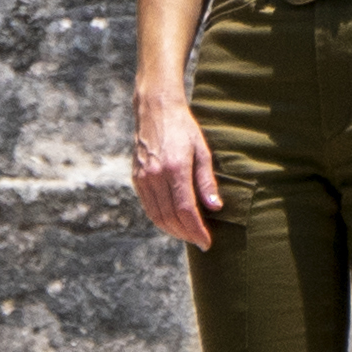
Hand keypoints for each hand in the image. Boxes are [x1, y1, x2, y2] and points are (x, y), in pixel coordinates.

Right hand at [132, 93, 223, 248]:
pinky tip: (173, 222)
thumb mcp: (202, 150)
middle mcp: (155, 176)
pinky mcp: (137, 178)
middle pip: (171, 217)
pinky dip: (161, 219)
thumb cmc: (183, 128)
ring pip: (157, 216)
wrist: (155, 109)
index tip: (207, 242)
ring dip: (173, 230)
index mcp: (175, 168)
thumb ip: (206, 181)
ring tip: (188, 234)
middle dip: (186, 234)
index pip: (186, 210)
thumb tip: (215, 207)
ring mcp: (143, 178)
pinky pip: (148, 207)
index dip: (197, 230)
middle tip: (200, 241)